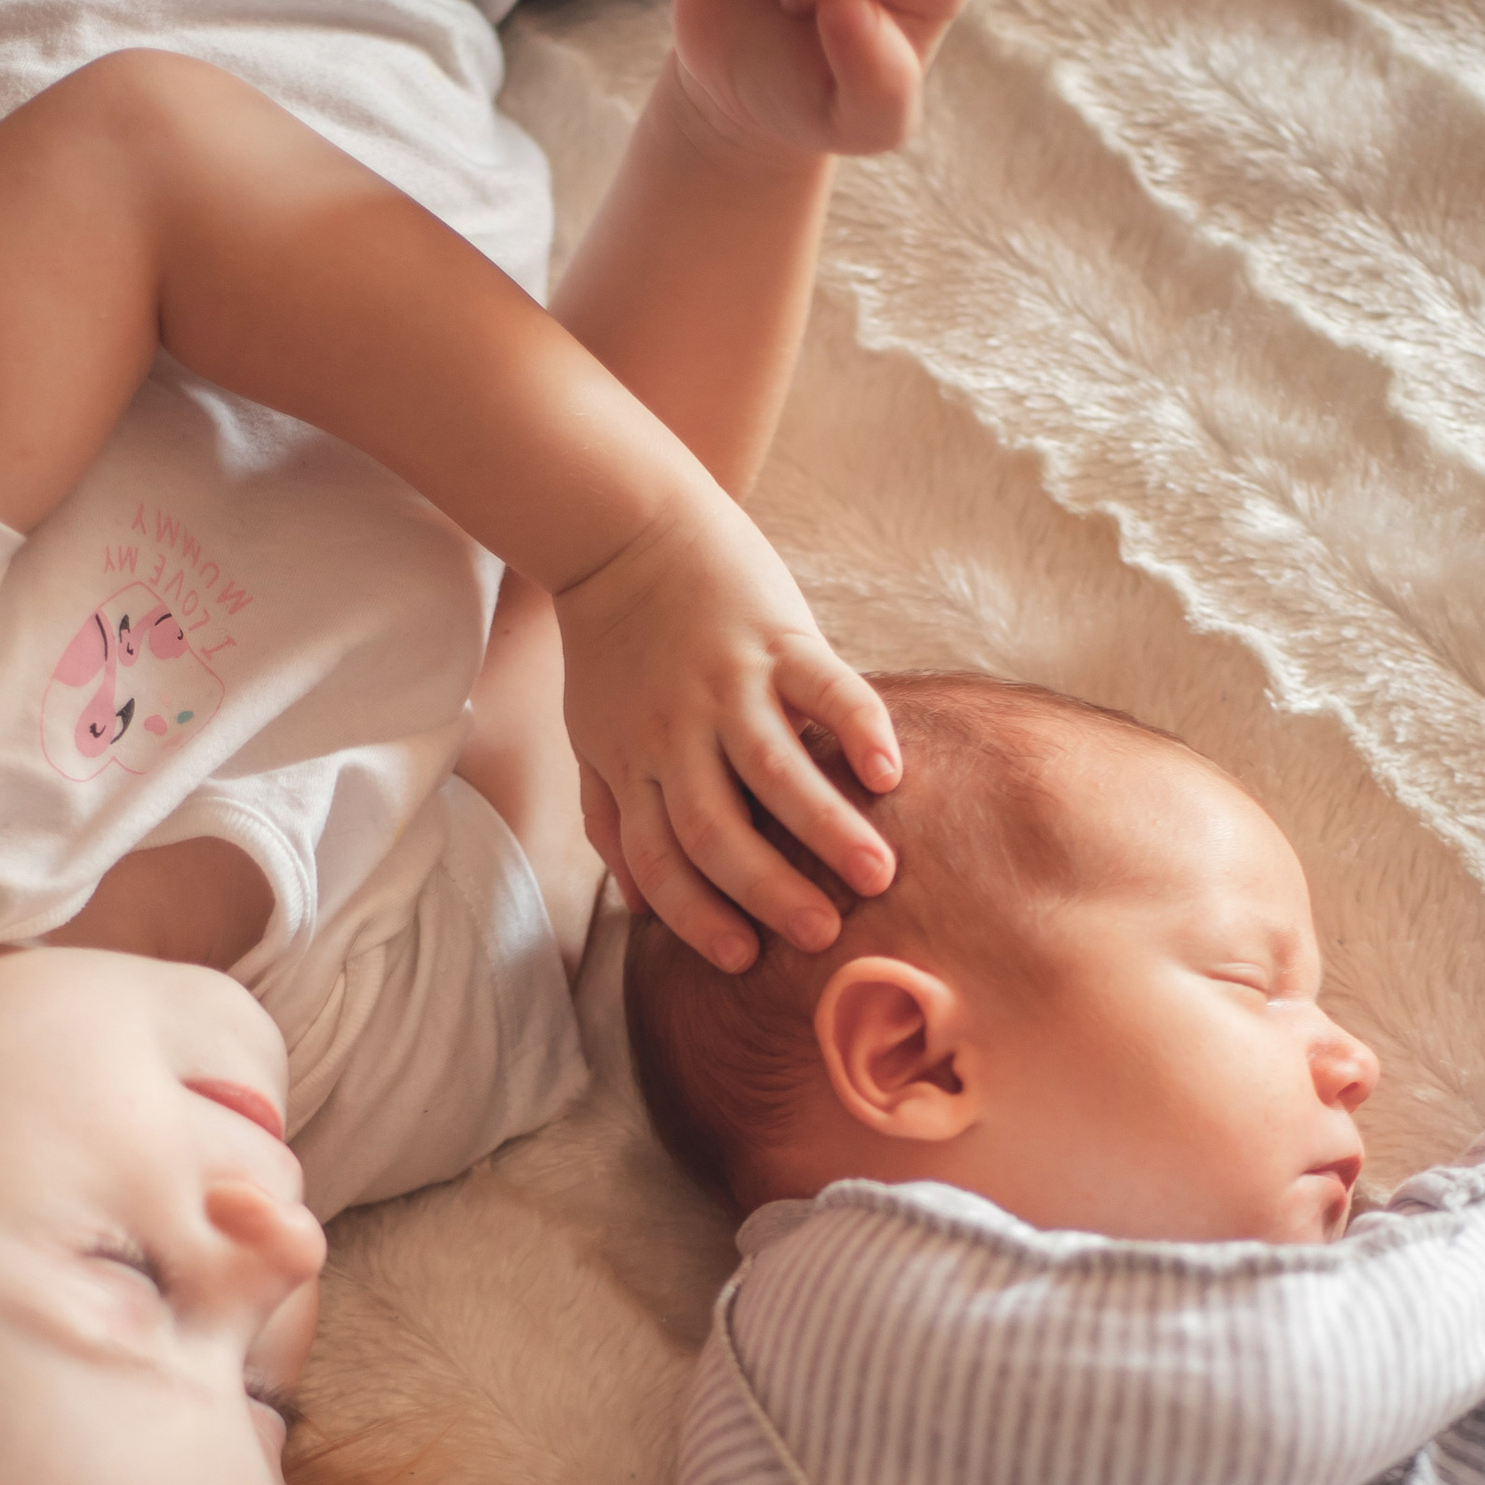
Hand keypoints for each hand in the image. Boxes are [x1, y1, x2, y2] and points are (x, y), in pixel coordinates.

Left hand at [554, 491, 899, 969]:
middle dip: (769, 888)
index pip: (662, 856)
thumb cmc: (613, 644)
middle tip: (824, 935)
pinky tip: (893, 774)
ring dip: (825, 826)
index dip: (697, 913)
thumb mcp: (592, 735)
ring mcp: (729, 682)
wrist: (621, 526)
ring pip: (774, 768)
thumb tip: (638, 905)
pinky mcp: (776, 633)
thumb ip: (612, 815)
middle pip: (717, 828)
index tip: (742, 959)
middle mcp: (678, 732)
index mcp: (634, 762)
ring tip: (878, 875)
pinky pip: (825, 686)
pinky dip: (859, 729)